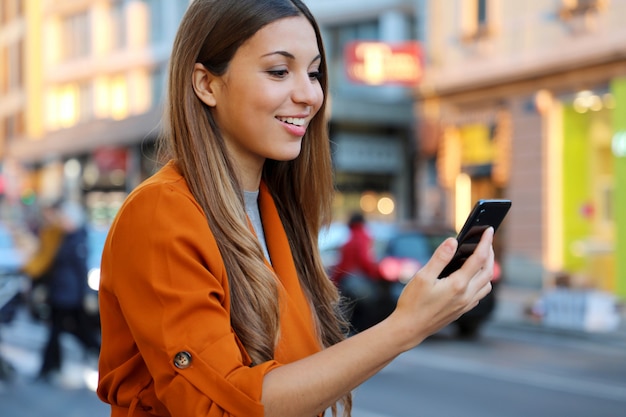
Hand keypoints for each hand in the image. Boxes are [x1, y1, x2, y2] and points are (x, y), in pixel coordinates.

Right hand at [390, 227, 494, 349]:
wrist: (410, 328)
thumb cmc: (413, 303)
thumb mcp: (422, 277)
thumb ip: (439, 258)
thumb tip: (452, 241)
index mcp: (458, 285)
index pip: (479, 258)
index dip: (485, 242)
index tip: (489, 230)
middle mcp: (466, 295)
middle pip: (488, 271)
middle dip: (490, 253)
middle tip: (486, 241)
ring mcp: (466, 304)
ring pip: (487, 284)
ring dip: (488, 269)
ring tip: (481, 257)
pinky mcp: (462, 310)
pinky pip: (480, 294)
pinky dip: (482, 282)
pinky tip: (471, 277)